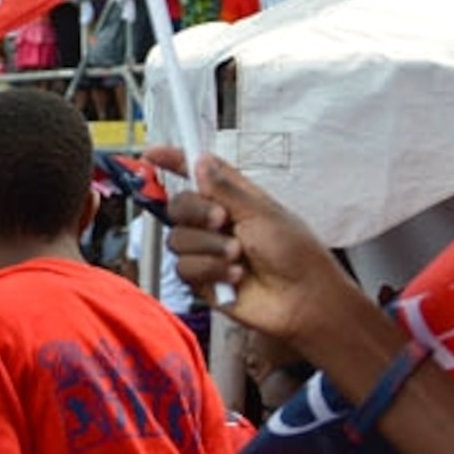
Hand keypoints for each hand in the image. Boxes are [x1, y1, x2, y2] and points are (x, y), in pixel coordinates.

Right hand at [154, 149, 370, 355]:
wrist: (300, 299)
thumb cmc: (295, 254)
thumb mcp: (262, 213)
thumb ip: (226, 189)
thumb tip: (201, 161)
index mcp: (234, 199)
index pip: (198, 174)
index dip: (174, 162)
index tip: (153, 154)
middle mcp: (215, 223)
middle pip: (178, 205)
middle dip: (196, 212)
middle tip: (221, 220)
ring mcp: (206, 250)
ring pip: (177, 238)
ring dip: (209, 247)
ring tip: (238, 256)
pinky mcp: (200, 278)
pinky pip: (184, 267)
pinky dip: (210, 270)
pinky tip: (235, 277)